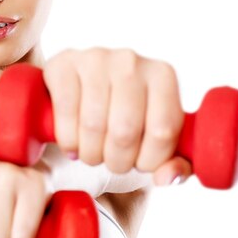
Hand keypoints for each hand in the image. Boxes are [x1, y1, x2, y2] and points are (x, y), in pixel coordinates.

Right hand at [42, 48, 191, 185]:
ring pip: (93, 125)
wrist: (84, 84)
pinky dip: (67, 139)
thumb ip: (174, 162)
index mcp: (162, 75)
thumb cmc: (125, 112)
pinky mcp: (63, 65)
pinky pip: (65, 112)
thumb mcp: (155, 135)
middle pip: (125, 131)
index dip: (149, 161)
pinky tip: (72, 143)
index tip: (139, 164)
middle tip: (111, 162)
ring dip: (90, 153)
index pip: (162, 131)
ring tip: (91, 153)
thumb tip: (167, 177)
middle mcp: (130, 62)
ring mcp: (95, 59)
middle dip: (117, 161)